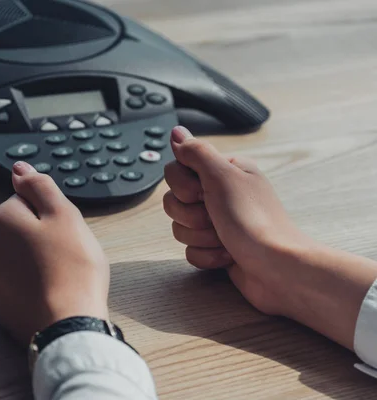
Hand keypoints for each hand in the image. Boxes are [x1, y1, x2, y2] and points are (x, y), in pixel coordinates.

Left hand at [0, 162, 109, 345]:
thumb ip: (39, 186)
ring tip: (56, 276)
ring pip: (13, 257)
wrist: (68, 325)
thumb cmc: (72, 268)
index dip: (49, 215)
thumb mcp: (64, 215)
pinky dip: (27, 286)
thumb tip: (18, 168)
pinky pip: (13, 284)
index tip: (62, 234)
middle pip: (15, 230)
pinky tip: (47, 294)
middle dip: (37, 237)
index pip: (24, 202)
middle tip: (63, 254)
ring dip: (31, 261)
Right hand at [163, 126, 376, 348]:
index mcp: (224, 171)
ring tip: (224, 239)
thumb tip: (176, 133)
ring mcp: (218, 222)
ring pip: (180, 226)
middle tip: (215, 217)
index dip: (183, 186)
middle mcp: (220, 194)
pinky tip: (226, 255)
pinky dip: (206, 255)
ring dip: (199, 236)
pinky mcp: (216, 247)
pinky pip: (190, 249)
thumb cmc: (255, 221)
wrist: (278, 269)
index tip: (203, 192)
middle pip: (175, 200)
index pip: (177, 169)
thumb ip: (195, 152)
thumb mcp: (223, 177)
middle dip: (191, 215)